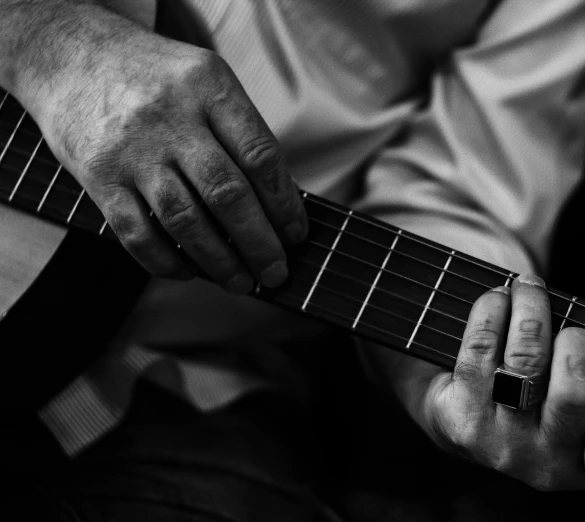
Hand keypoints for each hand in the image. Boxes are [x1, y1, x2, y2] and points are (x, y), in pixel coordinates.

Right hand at [24, 7, 305, 291]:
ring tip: (242, 282)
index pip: (260, 155)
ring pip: (184, 220)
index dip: (285, 204)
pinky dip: (167, 262)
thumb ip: (240, 133)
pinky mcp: (98, 176)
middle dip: (259, 244)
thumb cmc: (160, 80)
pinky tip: (189, 273)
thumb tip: (280, 208)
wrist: (75, 56)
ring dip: (219, 261)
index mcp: (209, 88)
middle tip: (276, 273)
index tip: (296, 235)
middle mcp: (171, 118)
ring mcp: (132, 149)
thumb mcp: (207, 81)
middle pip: (227, 193)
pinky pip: (136, 233)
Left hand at [406, 269, 584, 490]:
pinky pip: (478, 358)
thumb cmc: (553, 384)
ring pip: (523, 368)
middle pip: (571, 398)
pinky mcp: (459, 421)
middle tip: (571, 324)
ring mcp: (499, 445)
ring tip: (529, 287)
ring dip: (530, 314)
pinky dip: (490, 317)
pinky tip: (497, 299)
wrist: (474, 412)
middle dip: (575, 347)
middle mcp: (547, 463)